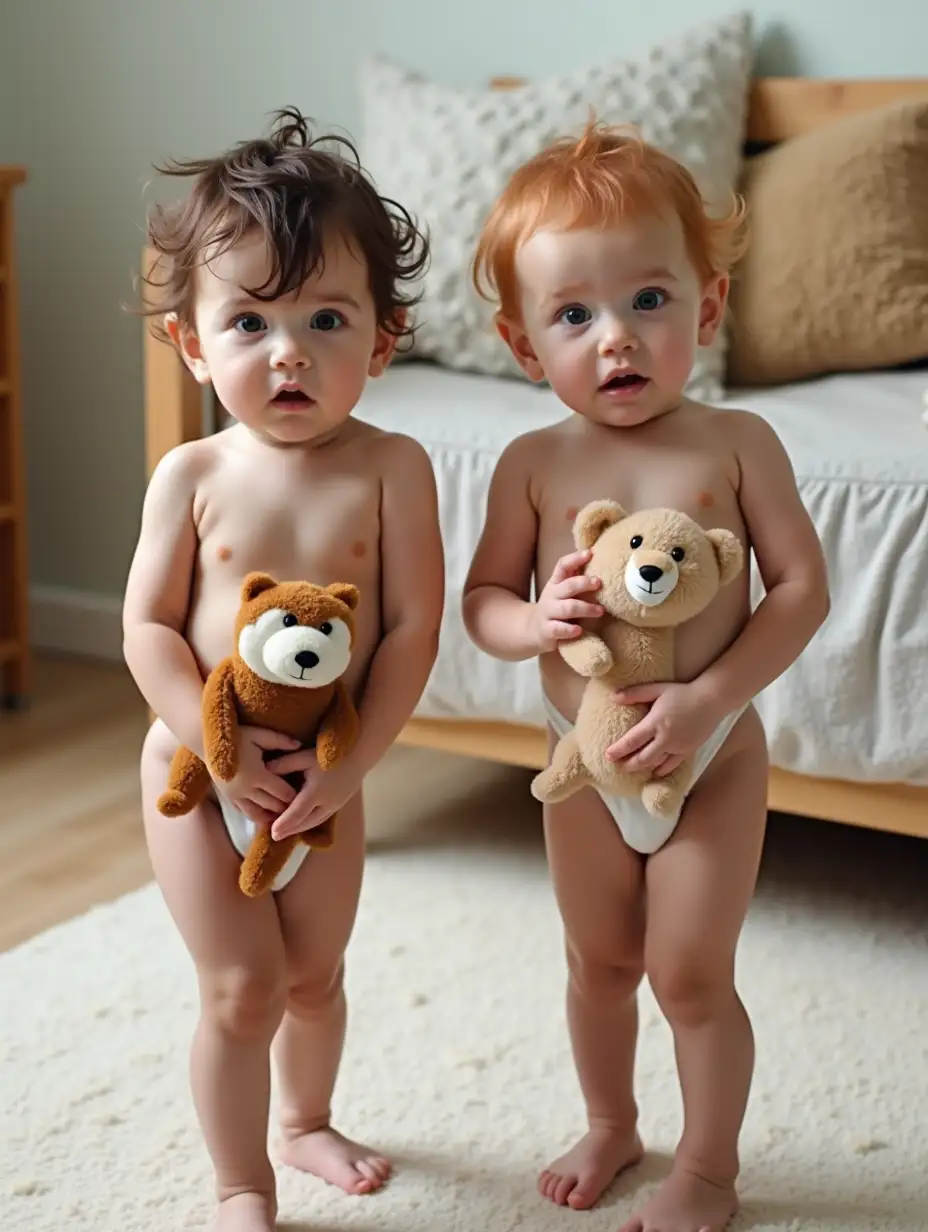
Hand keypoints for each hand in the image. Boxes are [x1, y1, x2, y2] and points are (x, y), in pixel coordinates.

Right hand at [222, 726, 300, 826]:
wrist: (205, 741)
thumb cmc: (236, 735)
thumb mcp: (258, 734)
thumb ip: (279, 740)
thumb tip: (299, 745)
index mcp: (257, 774)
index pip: (281, 792)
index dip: (294, 796)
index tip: (306, 796)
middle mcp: (246, 789)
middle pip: (272, 806)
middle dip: (286, 809)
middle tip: (302, 810)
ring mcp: (235, 796)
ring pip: (258, 814)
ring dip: (272, 817)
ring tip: (285, 819)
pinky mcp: (228, 798)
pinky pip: (245, 812)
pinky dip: (257, 817)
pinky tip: (268, 818)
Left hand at [266, 751, 363, 840]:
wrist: (359, 754)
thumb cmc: (331, 753)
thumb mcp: (306, 756)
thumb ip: (285, 764)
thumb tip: (265, 770)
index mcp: (316, 792)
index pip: (297, 813)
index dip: (284, 824)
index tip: (273, 833)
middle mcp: (326, 803)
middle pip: (305, 822)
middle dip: (290, 830)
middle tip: (274, 836)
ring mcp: (334, 805)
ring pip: (314, 822)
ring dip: (300, 828)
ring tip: (285, 832)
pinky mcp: (339, 804)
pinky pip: (321, 817)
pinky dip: (309, 822)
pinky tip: (301, 822)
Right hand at [529, 549, 603, 653]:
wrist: (531, 630)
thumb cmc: (556, 608)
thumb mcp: (563, 592)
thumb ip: (577, 581)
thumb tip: (604, 564)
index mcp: (556, 583)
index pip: (563, 565)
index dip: (575, 558)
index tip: (590, 553)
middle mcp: (551, 595)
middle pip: (568, 586)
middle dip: (584, 583)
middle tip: (599, 583)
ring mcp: (548, 613)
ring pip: (567, 608)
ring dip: (585, 608)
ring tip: (600, 611)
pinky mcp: (546, 630)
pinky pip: (557, 629)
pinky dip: (569, 629)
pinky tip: (579, 630)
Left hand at [606, 680, 722, 777]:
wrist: (712, 699)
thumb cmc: (683, 692)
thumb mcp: (657, 689)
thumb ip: (635, 693)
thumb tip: (613, 697)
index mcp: (656, 722)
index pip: (632, 741)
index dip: (618, 750)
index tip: (607, 756)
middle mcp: (666, 738)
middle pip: (642, 758)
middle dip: (627, 764)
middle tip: (616, 766)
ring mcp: (678, 747)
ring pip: (656, 764)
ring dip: (642, 768)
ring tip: (631, 768)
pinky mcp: (688, 751)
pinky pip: (671, 765)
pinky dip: (660, 770)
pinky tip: (654, 771)